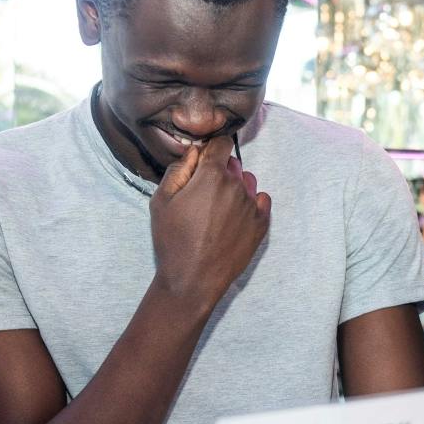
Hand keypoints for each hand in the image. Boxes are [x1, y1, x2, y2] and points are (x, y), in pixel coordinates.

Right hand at [150, 136, 271, 309]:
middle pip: (233, 164)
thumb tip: (194, 152)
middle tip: (204, 194)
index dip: (211, 150)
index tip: (203, 163)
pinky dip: (252, 203)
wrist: (193, 279)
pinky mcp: (261, 224)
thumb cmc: (173, 240)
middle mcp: (236, 186)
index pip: (221, 144)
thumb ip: (178, 169)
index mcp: (212, 175)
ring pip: (247, 182)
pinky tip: (236, 216)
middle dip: (220, 171)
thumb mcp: (161, 201)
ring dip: (236, 187)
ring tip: (218, 209)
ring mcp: (252, 205)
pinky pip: (262, 200)